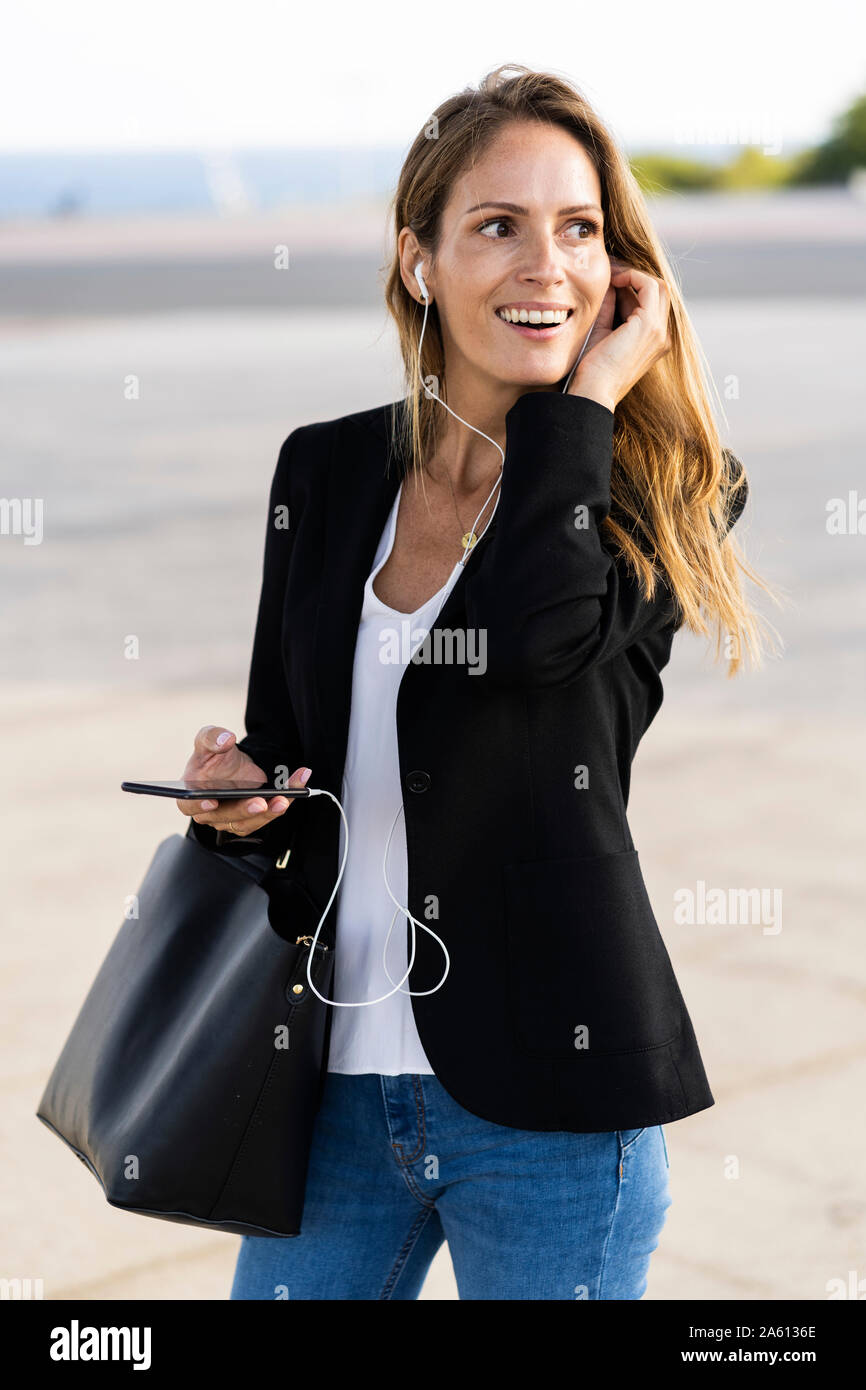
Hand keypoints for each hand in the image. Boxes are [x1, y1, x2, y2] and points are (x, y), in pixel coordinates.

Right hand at [175, 724, 310, 836]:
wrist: (232, 764)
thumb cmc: (213, 756)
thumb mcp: (208, 739)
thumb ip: (212, 737)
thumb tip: (225, 740)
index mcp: (191, 795)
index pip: (189, 805)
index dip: (198, 805)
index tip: (212, 801)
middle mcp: (209, 813)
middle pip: (226, 817)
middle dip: (245, 810)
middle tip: (261, 802)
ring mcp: (230, 820)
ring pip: (249, 822)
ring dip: (269, 812)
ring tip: (284, 797)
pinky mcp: (251, 820)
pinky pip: (267, 815)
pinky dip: (284, 801)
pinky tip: (297, 784)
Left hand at [566, 258, 671, 411]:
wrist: (591, 393)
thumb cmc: (590, 371)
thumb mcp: (600, 332)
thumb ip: (607, 307)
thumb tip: (608, 282)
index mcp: (652, 342)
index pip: (649, 304)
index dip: (630, 287)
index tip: (608, 280)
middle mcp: (661, 337)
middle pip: (657, 293)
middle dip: (633, 278)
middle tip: (610, 271)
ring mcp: (659, 332)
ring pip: (656, 287)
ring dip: (633, 275)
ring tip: (610, 274)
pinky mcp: (650, 326)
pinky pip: (649, 286)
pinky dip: (632, 276)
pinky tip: (613, 279)